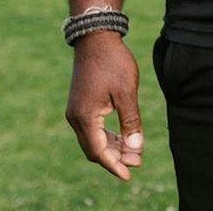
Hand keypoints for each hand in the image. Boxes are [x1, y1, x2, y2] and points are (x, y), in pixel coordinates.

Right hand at [65, 31, 143, 180]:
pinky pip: (91, 128)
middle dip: (115, 158)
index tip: (129, 175)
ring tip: (133, 152)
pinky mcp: (80, 104)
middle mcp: (75, 117)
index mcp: (85, 117)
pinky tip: (121, 137)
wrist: (96, 37)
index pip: (99, 151)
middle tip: (137, 162)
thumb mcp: (126, 91)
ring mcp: (76, 111)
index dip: (114, 165)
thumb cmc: (113, 62)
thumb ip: (130, 121)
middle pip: (94, 149)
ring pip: (93, 139)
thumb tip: (135, 147)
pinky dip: (106, 135)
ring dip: (111, 147)